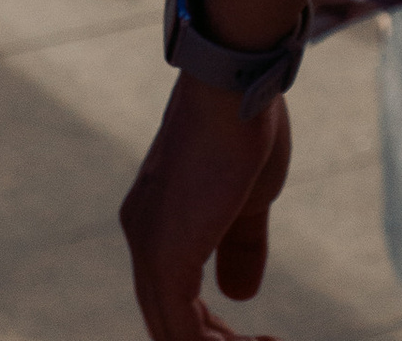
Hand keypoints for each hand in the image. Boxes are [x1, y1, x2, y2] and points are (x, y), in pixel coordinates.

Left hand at [120, 73, 291, 338]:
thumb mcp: (246, 201)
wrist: (234, 86)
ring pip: (171, 334)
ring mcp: (148, 245)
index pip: (170, 301)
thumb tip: (238, 296)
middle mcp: (140, 235)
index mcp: (154, 222)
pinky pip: (182, 332)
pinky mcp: (166, 254)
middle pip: (167, 324)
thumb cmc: (242, 130)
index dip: (213, 332)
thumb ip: (239, 246)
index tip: (261, 337)